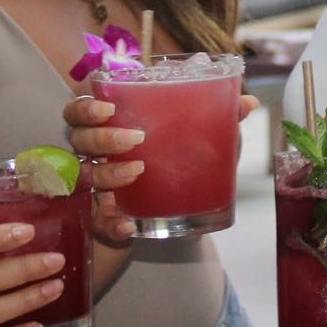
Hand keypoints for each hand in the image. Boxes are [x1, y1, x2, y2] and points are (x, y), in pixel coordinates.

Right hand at [63, 92, 260, 241]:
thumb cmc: (182, 160)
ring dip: (107, 173)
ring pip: (84, 176)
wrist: (183, 209)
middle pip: (78, 139)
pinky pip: (98, 221)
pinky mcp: (105, 217)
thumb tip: (248, 103)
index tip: (107, 108)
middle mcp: (97, 153)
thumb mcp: (201, 137)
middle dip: (101, 137)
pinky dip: (111, 223)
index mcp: (111, 123)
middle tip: (134, 139)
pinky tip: (127, 224)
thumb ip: (220, 116)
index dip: (85, 106)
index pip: (80, 108)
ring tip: (137, 172)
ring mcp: (97, 186)